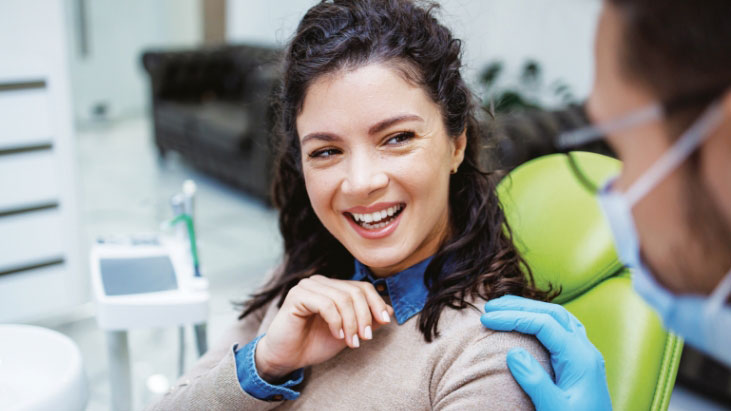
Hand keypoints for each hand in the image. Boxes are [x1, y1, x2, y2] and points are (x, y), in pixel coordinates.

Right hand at [255, 275, 393, 380]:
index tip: (385, 322)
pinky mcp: (297, 296)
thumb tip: (389, 311)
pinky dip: (336, 321)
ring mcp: (308, 286)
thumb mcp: (347, 333)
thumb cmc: (314, 344)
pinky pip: (326, 304)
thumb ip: (365, 321)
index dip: (376, 303)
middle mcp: (320, 282)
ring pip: (343, 298)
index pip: (362, 287)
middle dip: (365, 317)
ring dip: (352, 323)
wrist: (287, 358)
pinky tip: (337, 335)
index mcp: (332, 287)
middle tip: (365, 338)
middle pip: (355, 292)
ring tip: (352, 341)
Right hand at [480, 295, 611, 410]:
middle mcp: (586, 351)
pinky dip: (542, 320)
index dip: (513, 317)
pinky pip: (563, 330)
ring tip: (505, 308)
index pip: (543, 324)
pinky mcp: (582, 363)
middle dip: (520, 306)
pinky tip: (530, 323)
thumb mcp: (555, 410)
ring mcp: (586, 356)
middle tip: (490, 306)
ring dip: (532, 309)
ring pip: (560, 318)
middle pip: (553, 313)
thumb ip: (535, 382)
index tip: (487, 320)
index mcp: (580, 358)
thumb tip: (513, 352)